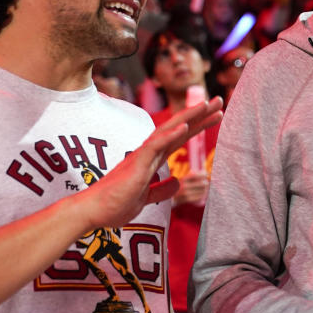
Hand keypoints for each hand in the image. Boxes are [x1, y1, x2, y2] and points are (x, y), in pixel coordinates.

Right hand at [75, 97, 222, 229]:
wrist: (94, 212)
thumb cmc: (115, 205)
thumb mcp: (146, 199)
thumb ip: (161, 190)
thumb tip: (177, 182)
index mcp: (151, 160)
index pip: (178, 137)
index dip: (197, 125)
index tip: (215, 115)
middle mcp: (148, 153)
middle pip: (177, 128)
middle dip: (199, 114)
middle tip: (219, 100)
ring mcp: (142, 157)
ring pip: (168, 130)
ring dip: (189, 117)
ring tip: (207, 104)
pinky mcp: (136, 165)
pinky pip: (154, 146)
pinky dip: (169, 135)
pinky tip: (184, 126)